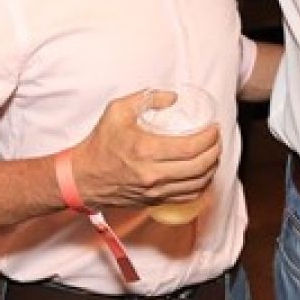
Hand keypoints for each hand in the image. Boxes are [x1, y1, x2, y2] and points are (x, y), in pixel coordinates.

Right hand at [70, 90, 220, 209]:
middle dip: (215, 151)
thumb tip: (173, 98)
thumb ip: (147, 98)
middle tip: (216, 139)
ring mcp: (155, 191)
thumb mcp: (118, 110)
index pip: (190, 147)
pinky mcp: (154, 201)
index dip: (209, 138)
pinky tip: (203, 174)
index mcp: (145, 150)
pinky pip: (187, 198)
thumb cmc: (100, 143)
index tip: (213, 128)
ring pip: (197, 185)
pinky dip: (201, 186)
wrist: (83, 177)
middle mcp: (153, 174)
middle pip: (199, 167)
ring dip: (211, 168)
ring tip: (213, 154)